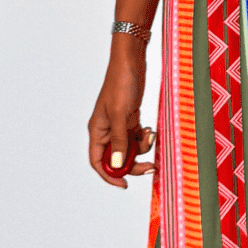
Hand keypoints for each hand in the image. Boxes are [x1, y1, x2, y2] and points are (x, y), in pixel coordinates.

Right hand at [88, 61, 155, 185]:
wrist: (132, 62)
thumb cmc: (121, 84)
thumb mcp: (121, 114)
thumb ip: (119, 141)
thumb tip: (117, 166)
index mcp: (97, 131)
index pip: (97, 161)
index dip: (108, 176)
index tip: (124, 185)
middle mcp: (106, 131)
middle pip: (116, 159)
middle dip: (132, 164)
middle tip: (150, 168)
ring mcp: (119, 126)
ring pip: (129, 149)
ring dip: (141, 149)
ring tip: (149, 136)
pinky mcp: (130, 119)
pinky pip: (137, 138)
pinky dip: (145, 138)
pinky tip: (150, 130)